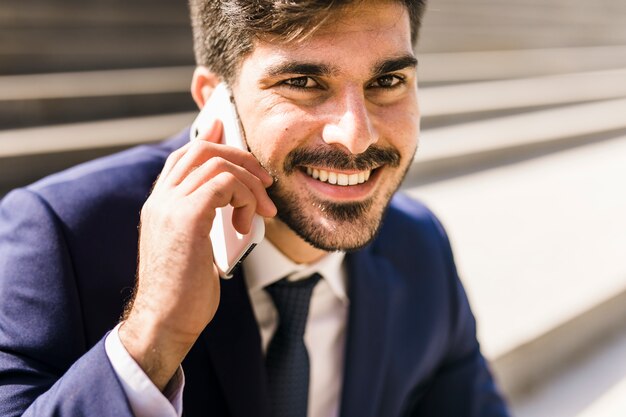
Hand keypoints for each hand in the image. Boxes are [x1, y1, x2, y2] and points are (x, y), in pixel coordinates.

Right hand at [119, 118, 275, 389]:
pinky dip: (244, 195)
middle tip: (265, 182)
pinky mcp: (187, 217)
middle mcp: (161, 199)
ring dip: (249, 182)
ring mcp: (170, 205)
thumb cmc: (183, 292)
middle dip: (241, 158)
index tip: (229, 132)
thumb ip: (204, 219)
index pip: (183, 157)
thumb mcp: (194, 247)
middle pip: (201, 149)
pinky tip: (246, 220)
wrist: (165, 321)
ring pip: (217, 162)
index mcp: (160, 205)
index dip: (210, 140)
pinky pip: (223, 182)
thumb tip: (226, 204)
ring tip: (260, 212)